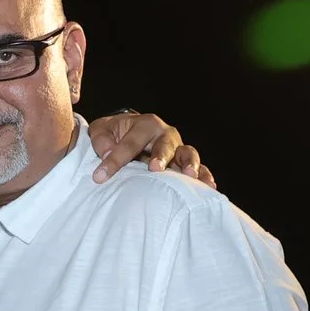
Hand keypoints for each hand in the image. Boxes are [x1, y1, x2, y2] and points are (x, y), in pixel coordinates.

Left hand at [83, 111, 214, 188]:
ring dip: (189, 164)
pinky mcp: (185, 163)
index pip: (130, 143)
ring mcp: (178, 148)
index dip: (115, 159)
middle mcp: (165, 134)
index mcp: (145, 124)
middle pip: (166, 144)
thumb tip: (107, 155)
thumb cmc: (113, 135)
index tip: (100, 176)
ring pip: (187, 154)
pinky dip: (204, 176)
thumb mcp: (101, 132)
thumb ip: (101, 141)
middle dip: (161, 156)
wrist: (128, 135)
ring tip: (189, 175)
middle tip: (154, 169)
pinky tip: (209, 187)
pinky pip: (200, 168)